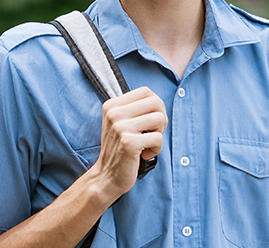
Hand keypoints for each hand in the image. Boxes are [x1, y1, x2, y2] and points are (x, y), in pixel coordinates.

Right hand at [91, 86, 166, 202]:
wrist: (106, 177)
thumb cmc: (119, 149)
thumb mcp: (120, 123)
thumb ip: (134, 108)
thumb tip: (158, 100)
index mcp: (112, 105)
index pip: (146, 91)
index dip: (155, 105)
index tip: (149, 121)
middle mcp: (114, 113)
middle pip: (156, 102)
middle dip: (162, 119)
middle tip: (152, 133)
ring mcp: (120, 127)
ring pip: (160, 118)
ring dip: (159, 134)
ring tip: (147, 142)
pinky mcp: (128, 142)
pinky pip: (158, 138)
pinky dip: (157, 148)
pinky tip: (144, 154)